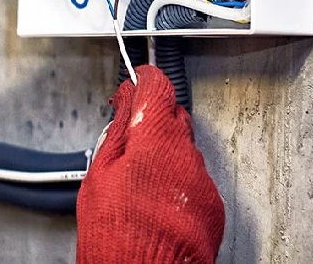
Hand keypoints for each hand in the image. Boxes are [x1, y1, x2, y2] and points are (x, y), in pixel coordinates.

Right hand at [76, 65, 223, 263]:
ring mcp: (203, 182)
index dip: (145, 80)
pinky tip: (157, 201)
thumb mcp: (100, 174)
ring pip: (185, 150)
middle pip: (174, 118)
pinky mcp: (213, 205)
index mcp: (155, 141)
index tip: (137, 81)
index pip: (158, 88)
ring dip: (166, 155)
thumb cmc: (116, 233)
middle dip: (154, 120)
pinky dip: (178, 182)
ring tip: (139, 182)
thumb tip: (127, 100)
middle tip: (129, 136)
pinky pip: (196, 179)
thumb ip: (117, 130)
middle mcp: (186, 156)